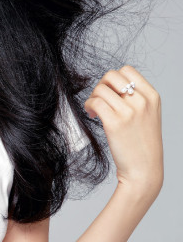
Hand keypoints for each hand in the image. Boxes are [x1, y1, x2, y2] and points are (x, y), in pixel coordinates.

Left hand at [83, 65, 162, 197]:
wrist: (144, 170)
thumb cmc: (142, 145)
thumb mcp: (149, 115)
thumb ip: (136, 99)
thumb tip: (111, 86)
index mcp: (152, 96)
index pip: (127, 70)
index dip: (113, 79)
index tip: (111, 92)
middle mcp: (142, 101)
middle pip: (111, 76)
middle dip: (101, 86)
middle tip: (100, 100)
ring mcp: (129, 112)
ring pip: (101, 89)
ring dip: (93, 97)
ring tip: (95, 110)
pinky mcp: (115, 123)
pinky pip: (95, 103)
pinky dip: (89, 106)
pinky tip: (92, 115)